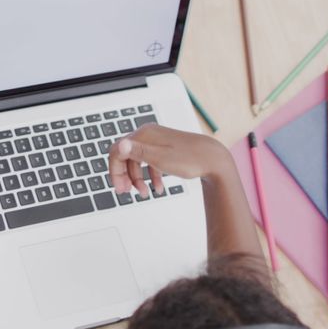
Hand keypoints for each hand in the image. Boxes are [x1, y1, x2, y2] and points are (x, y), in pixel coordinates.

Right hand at [108, 124, 226, 195]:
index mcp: (144, 135)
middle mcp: (148, 135)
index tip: (119, 187)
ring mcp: (156, 141)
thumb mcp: (160, 159)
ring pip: (137, 161)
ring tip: (145, 193)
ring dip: (138, 179)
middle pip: (125, 156)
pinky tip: (158, 188)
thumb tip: (120, 145)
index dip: (115, 170)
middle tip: (125, 192)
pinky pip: (150, 162)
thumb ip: (138, 152)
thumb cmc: (189, 159)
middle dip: (124, 176)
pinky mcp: (164, 148)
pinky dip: (151, 176)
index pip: (117, 151)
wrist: (213, 159)